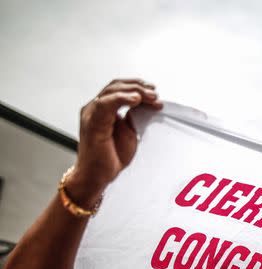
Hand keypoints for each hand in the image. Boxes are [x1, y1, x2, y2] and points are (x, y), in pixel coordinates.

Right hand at [68, 79, 161, 205]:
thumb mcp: (129, 132)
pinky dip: (122, 98)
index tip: (154, 92)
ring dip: (134, 91)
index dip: (138, 86)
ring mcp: (91, 114)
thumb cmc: (110, 157)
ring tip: (150, 96)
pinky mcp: (91, 122)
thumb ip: (134, 117)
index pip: (120, 88)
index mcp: (103, 109)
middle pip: (117, 86)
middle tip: (155, 94)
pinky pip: (105, 104)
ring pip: (112, 91)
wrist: (97, 176)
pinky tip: (136, 99)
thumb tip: (146, 106)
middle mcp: (95, 108)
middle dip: (139, 87)